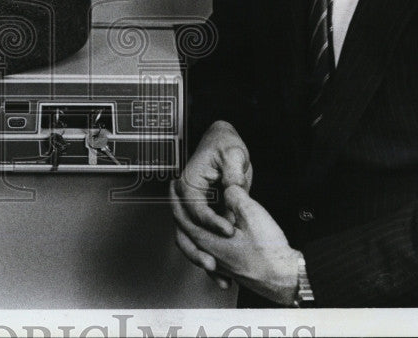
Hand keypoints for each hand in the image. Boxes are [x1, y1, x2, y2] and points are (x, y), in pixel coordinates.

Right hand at [171, 121, 252, 288]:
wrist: (221, 142)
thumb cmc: (224, 145)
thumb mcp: (233, 154)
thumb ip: (232, 172)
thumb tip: (232, 188)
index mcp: (189, 181)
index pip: (196, 208)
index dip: (212, 222)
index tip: (229, 230)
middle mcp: (185, 196)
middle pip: (185, 228)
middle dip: (199, 249)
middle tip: (214, 264)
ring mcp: (190, 207)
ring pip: (187, 237)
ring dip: (199, 257)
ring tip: (216, 274)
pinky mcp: (200, 214)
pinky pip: (199, 236)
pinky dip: (206, 253)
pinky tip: (219, 270)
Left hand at [172, 183, 298, 304]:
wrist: (286, 277)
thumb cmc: (271, 252)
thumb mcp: (253, 214)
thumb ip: (235, 197)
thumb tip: (227, 188)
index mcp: (211, 243)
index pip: (184, 221)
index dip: (177, 203)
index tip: (174, 190)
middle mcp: (212, 256)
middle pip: (185, 236)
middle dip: (180, 216)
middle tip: (177, 201)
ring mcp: (222, 266)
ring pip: (197, 247)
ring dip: (192, 229)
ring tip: (193, 217)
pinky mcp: (233, 269)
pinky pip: (210, 255)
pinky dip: (205, 243)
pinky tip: (214, 239)